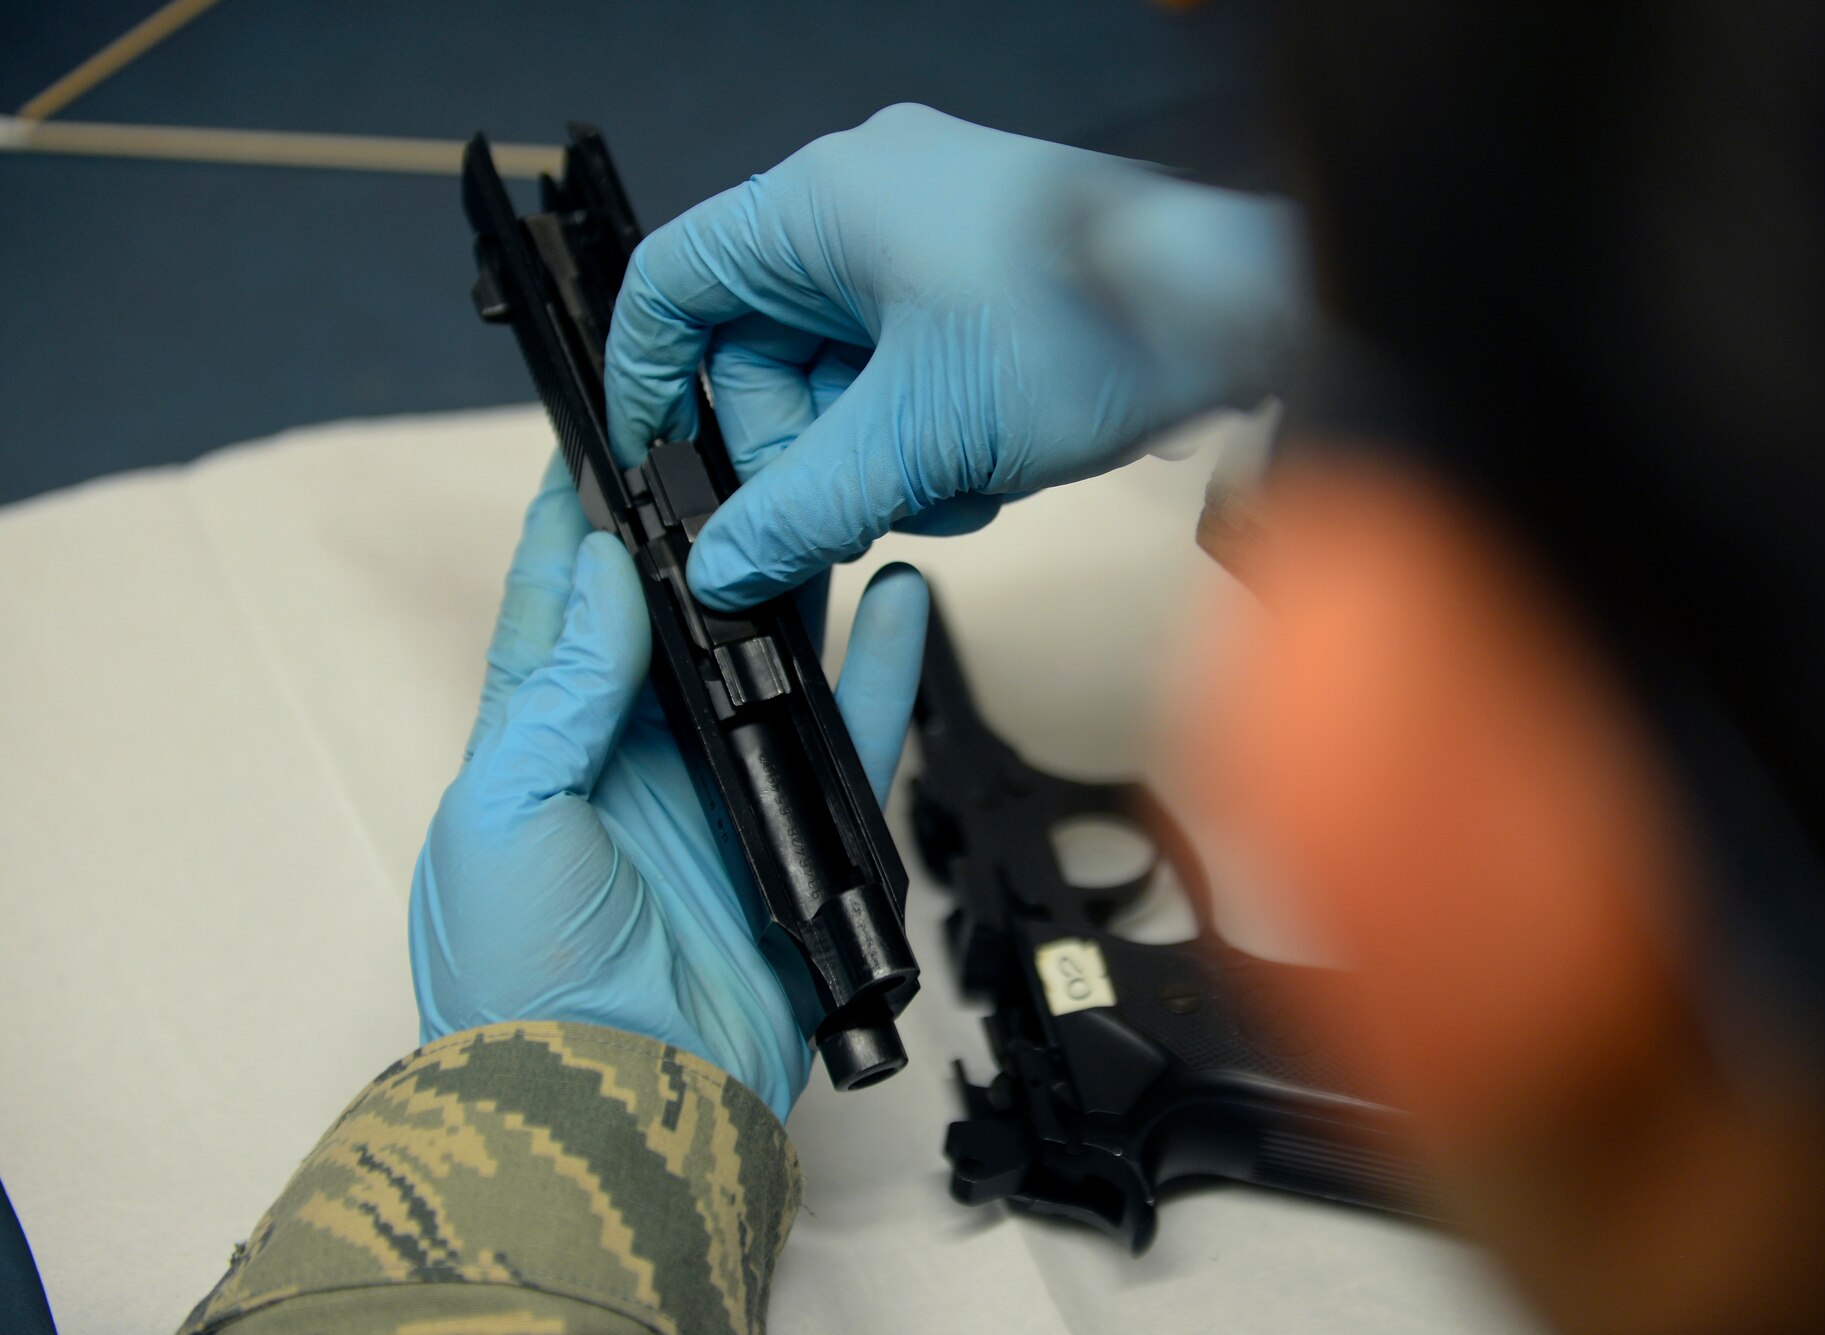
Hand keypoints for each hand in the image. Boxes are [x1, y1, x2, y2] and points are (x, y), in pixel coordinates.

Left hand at [409, 456, 928, 1117]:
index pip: (559, 609)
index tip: (596, 438)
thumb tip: (601, 575)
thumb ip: (557, 692)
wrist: (616, 1100)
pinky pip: (847, 733)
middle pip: (675, 619)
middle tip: (734, 444)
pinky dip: (878, 669)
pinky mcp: (793, 831)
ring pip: (768, 660)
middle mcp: (634, 759)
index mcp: (543, 747)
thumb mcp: (502, 816)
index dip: (574, 524)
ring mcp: (718, 791)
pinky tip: (898, 599)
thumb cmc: (521, 980)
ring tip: (822, 500)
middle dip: (699, 537)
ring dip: (794, 587)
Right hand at [606, 103, 1305, 609]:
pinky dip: (925, 436)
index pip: (675, 282)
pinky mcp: (977, 281)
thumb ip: (802, 507)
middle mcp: (866, 202)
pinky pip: (902, 369)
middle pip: (759, 348)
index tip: (657, 464)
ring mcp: (928, 237)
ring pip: (837, 374)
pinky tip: (981, 474)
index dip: (647, 379)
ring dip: (876, 457)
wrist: (1236, 320)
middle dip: (803, 449)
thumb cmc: (1092, 332)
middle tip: (840, 516)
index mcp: (823, 201)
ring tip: (947, 491)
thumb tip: (721, 562)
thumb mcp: (919, 439)